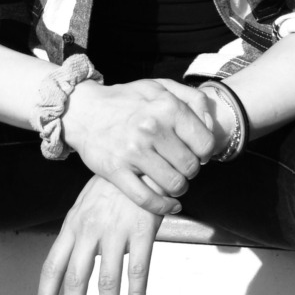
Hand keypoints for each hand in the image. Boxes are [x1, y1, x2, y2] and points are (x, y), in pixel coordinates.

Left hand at [35, 177, 159, 294]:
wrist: (140, 158)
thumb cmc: (112, 186)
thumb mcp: (85, 206)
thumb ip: (78, 236)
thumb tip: (71, 269)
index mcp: (71, 226)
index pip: (51, 268)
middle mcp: (89, 230)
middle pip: (75, 280)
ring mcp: (115, 231)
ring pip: (107, 280)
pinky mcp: (142, 230)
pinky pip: (138, 269)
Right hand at [60, 76, 228, 211]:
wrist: (83, 110)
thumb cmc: (125, 100)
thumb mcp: (160, 87)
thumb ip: (192, 100)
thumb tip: (211, 124)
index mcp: (167, 107)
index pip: (205, 143)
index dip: (205, 153)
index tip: (196, 154)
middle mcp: (151, 128)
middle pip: (191, 167)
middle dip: (190, 171)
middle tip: (181, 167)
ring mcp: (133, 151)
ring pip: (174, 185)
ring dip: (178, 189)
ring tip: (173, 181)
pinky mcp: (116, 170)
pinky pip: (147, 199)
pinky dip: (162, 207)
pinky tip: (169, 205)